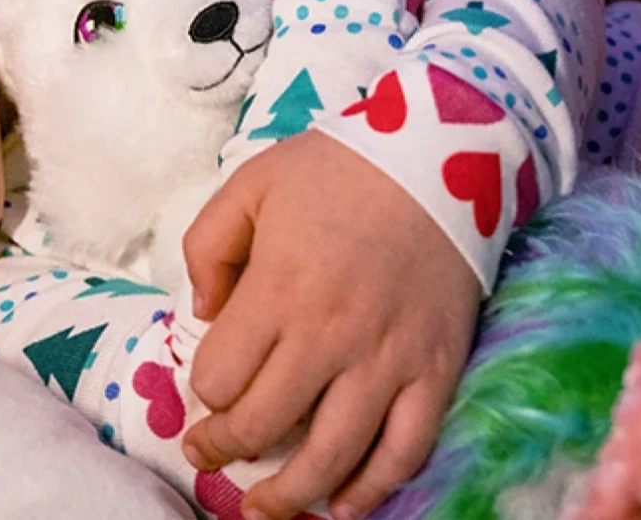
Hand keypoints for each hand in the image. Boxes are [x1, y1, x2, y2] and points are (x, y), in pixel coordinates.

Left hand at [181, 131, 481, 519]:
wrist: (438, 156)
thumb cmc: (334, 169)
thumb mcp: (247, 186)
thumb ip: (206, 249)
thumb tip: (203, 315)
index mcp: (277, 291)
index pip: (220, 377)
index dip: (202, 393)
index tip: (203, 393)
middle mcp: (329, 336)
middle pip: (264, 425)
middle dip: (224, 449)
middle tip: (207, 454)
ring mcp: (388, 360)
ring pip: (332, 456)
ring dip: (290, 494)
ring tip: (262, 509)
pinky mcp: (437, 370)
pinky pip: (405, 449)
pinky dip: (374, 488)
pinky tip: (344, 503)